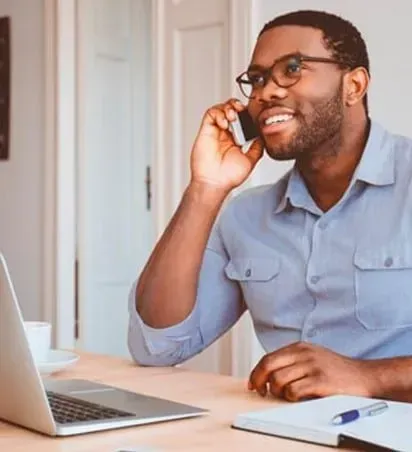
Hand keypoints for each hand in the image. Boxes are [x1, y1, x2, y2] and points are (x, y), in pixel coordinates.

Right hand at [190, 99, 262, 190]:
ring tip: (233, 116)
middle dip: (237, 106)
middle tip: (242, 110)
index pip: (241, 120)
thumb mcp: (250, 161)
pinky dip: (218, 113)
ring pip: (220, 109)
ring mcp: (215, 132)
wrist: (215, 183)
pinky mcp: (206, 131)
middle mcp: (224, 135)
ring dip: (228, 108)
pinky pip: (210, 114)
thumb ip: (257, 148)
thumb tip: (263, 137)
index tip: (253, 116)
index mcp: (234, 140)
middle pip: (230, 110)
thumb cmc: (228, 177)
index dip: (246, 114)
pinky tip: (224, 123)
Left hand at [248, 342, 376, 401]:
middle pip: (269, 366)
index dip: (256, 372)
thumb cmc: (336, 370)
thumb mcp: (312, 357)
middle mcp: (304, 354)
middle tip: (261, 392)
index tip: (253, 384)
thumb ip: (292, 362)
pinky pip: (293, 391)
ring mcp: (312, 366)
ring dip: (278, 392)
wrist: (365, 376)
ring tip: (287, 395)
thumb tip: (267, 376)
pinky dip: (291, 397)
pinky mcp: (320, 381)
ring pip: (278, 380)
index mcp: (299, 347)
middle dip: (259, 381)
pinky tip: (299, 398)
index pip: (268, 358)